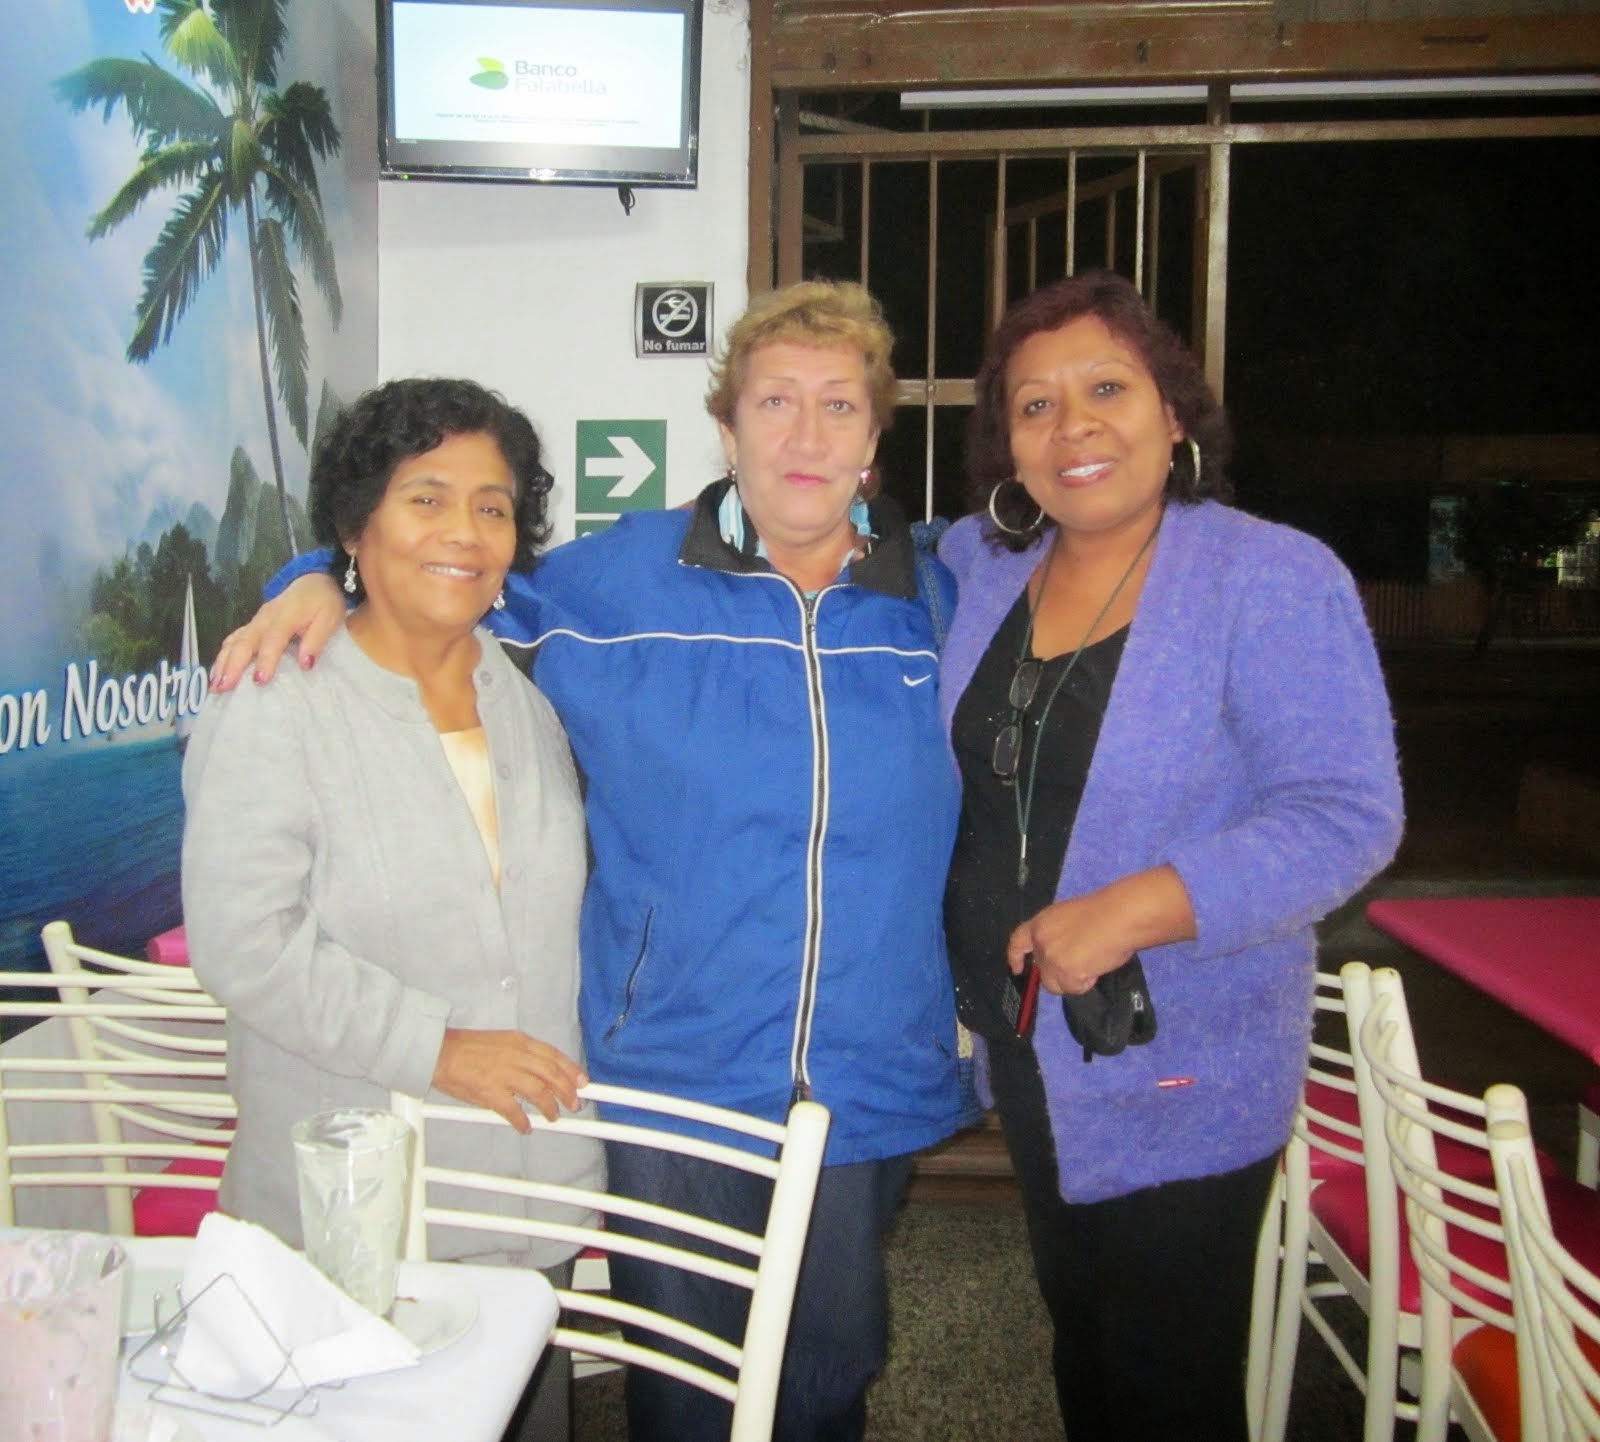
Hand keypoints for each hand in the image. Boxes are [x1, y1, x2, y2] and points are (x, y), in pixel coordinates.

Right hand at [209, 573, 346, 691]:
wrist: (313, 579)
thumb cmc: (323, 602)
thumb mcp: (329, 618)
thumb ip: (317, 640)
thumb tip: (305, 664)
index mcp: (285, 616)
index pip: (272, 640)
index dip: (265, 660)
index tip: (259, 681)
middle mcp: (264, 618)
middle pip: (245, 642)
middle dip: (232, 665)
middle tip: (223, 688)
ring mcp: (255, 621)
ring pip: (234, 642)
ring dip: (222, 663)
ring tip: (215, 686)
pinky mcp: (252, 625)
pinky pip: (233, 639)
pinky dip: (223, 656)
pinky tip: (217, 672)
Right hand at [430, 1028, 587, 1130]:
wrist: (439, 1051)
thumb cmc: (467, 1048)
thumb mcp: (501, 1041)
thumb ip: (522, 1055)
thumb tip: (541, 1073)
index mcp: (519, 1041)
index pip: (554, 1055)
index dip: (572, 1070)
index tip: (582, 1082)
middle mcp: (516, 1055)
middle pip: (552, 1075)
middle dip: (568, 1092)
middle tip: (574, 1104)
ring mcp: (503, 1074)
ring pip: (539, 1093)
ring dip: (550, 1108)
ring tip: (553, 1117)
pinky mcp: (490, 1092)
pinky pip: (514, 1111)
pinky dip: (523, 1122)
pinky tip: (526, 1127)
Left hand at [1006, 866, 1196, 996]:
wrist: (1118, 917)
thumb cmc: (1104, 913)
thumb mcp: (1070, 918)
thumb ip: (1058, 935)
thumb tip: (1061, 954)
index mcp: (1041, 923)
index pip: (1018, 941)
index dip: (1015, 957)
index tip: (1017, 969)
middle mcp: (1041, 942)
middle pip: (1042, 971)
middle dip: (1059, 974)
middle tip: (1081, 965)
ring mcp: (1051, 959)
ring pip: (1055, 984)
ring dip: (1072, 981)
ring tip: (1091, 963)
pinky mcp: (1065, 973)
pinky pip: (1074, 988)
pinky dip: (1087, 983)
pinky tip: (1096, 966)